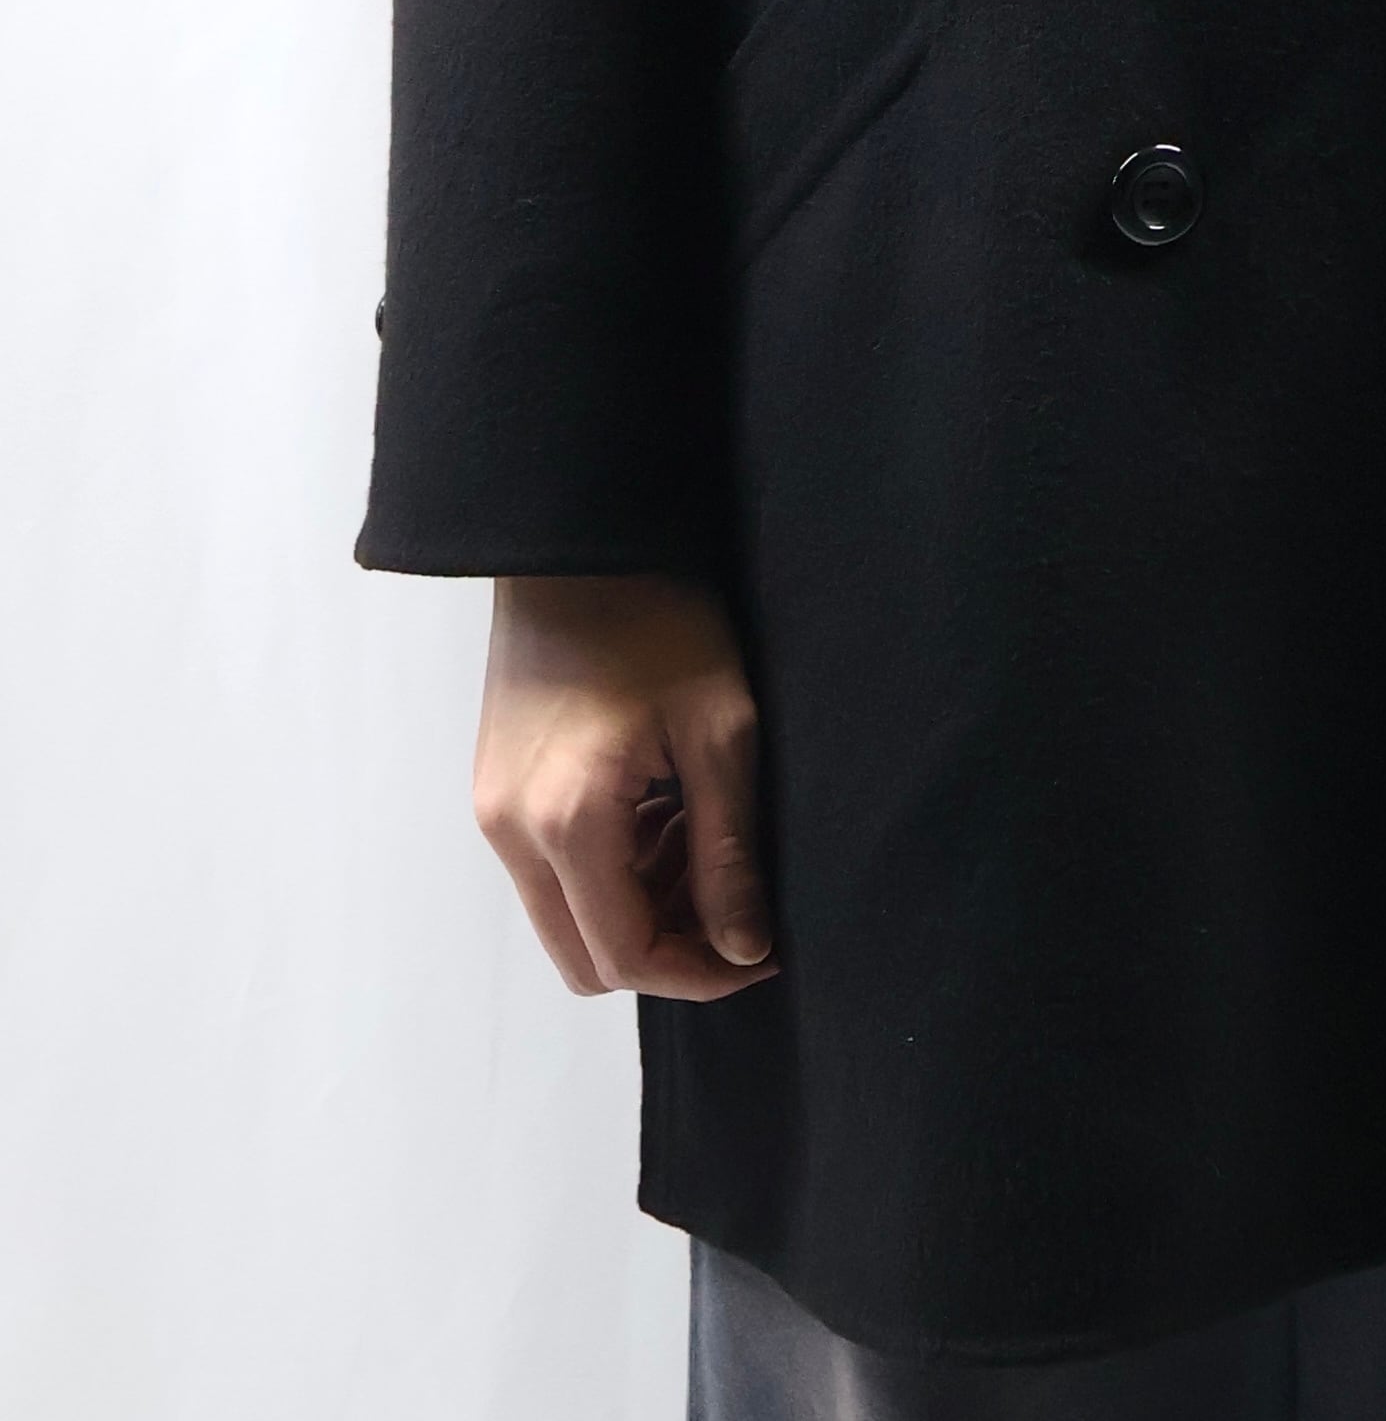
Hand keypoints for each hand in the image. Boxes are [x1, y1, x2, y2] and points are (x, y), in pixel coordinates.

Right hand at [473, 574, 778, 999]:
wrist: (578, 542)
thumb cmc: (658, 618)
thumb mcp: (720, 731)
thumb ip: (729, 850)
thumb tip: (745, 948)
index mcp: (568, 821)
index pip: (627, 958)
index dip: (702, 974)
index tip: (761, 952)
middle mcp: (511, 832)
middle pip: (585, 959)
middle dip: (667, 950)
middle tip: (734, 902)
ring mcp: (493, 812)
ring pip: (566, 918)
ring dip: (638, 907)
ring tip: (702, 836)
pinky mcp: (494, 789)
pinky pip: (549, 871)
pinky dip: (607, 870)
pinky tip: (661, 810)